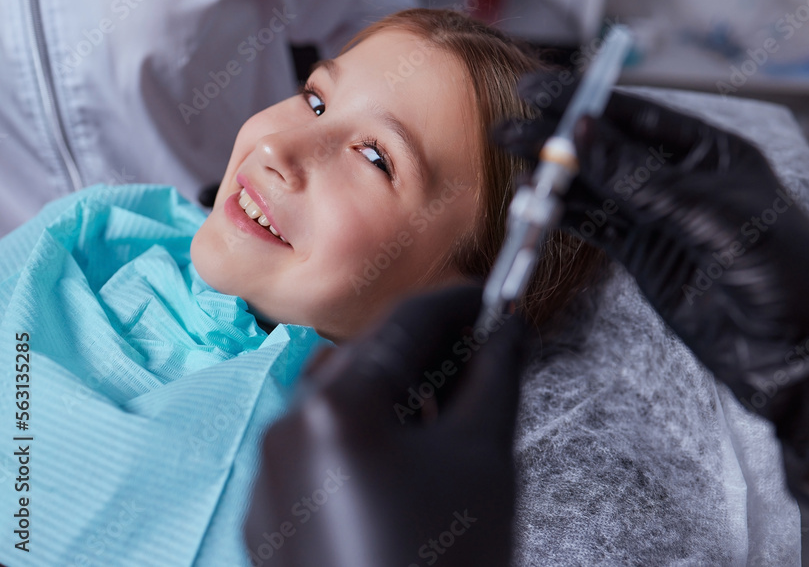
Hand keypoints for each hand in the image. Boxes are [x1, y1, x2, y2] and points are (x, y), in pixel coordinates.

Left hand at [244, 284, 524, 566]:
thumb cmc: (447, 563)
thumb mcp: (483, 457)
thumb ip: (495, 375)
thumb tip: (509, 328)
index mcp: (334, 408)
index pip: (405, 324)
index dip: (457, 304)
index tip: (492, 299)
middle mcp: (285, 431)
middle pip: (364, 358)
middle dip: (424, 350)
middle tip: (479, 357)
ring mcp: (270, 478)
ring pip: (336, 403)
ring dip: (393, 392)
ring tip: (447, 414)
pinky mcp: (269, 518)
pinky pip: (318, 451)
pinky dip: (363, 437)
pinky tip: (406, 464)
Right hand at [494, 73, 808, 514]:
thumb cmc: (789, 275)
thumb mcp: (710, 216)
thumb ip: (639, 178)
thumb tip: (582, 133)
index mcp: (713, 153)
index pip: (637, 116)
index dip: (586, 102)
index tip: (537, 92)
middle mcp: (685, 181)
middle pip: (611, 150)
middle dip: (561, 138)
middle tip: (509, 127)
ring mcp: (665, 223)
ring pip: (599, 190)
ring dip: (558, 179)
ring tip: (513, 161)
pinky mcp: (650, 261)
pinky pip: (600, 229)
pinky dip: (568, 218)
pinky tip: (538, 205)